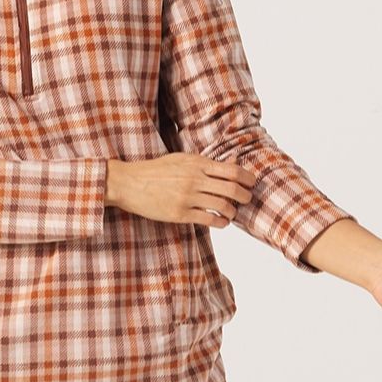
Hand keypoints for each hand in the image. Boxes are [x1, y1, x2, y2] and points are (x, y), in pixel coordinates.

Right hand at [104, 153, 259, 226]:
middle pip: (232, 188)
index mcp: (196, 163)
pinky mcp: (180, 214)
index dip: (247, 178)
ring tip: (232, 213)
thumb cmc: (156, 171)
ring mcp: (187, 197)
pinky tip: (221, 222)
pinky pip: (208, 219)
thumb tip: (230, 167)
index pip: (231, 170)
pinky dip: (220, 222)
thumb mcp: (181, 160)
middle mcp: (194, 179)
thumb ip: (204, 164)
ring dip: (232, 211)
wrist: (130, 183)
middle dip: (244, 196)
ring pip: (222, 206)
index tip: (252, 183)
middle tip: (247, 199)